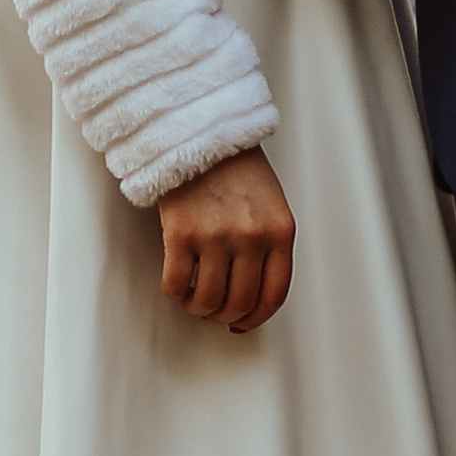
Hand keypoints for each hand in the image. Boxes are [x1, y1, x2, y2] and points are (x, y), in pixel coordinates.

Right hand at [158, 147, 294, 331]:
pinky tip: (178, 285)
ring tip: (194, 300)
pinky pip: (177, 284)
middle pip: (240, 303)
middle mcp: (251, 237)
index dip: (255, 319)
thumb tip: (252, 294)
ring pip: (208, 300)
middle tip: (214, 311)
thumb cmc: (236, 168)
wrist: (201, 133)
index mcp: (280, 231)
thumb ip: (269, 245)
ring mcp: (216, 236)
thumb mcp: (271, 204)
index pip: (273, 296)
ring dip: (199, 308)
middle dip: (225, 316)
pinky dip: (176, 293)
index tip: (242, 323)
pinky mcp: (180, 234)